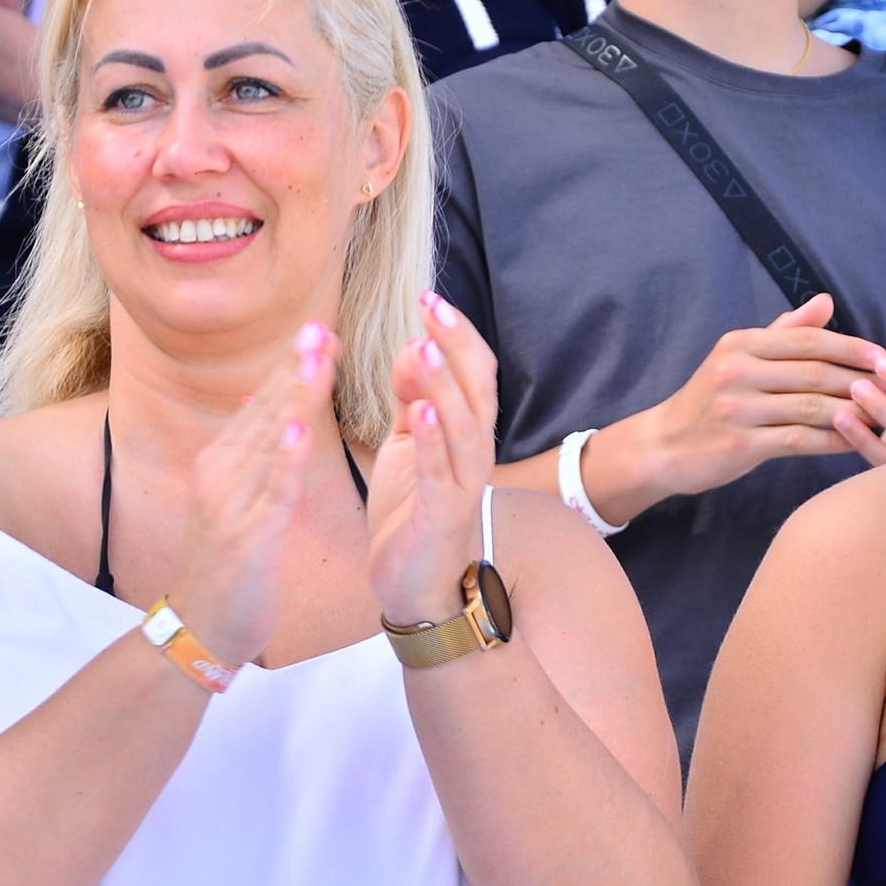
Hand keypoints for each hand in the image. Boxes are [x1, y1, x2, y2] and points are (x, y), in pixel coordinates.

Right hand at [166, 326, 340, 667]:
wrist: (200, 627)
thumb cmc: (223, 567)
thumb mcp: (229, 500)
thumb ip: (245, 451)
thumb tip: (254, 402)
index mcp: (219, 463)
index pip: (261, 404)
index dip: (290, 367)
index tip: (317, 329)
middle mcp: (219, 474)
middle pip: (265, 412)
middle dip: (295, 368)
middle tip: (320, 326)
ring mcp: (230, 504)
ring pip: (270, 441)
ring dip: (296, 397)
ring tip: (317, 358)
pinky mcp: (247, 537)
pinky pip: (273, 491)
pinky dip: (288, 458)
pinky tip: (304, 428)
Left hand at [368, 292, 496, 624]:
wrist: (415, 587)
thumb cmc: (412, 514)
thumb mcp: (408, 445)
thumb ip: (411, 397)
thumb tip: (412, 345)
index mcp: (464, 435)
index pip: (474, 372)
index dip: (455, 334)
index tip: (428, 297)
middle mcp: (473, 456)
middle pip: (476, 390)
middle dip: (454, 344)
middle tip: (430, 305)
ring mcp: (460, 488)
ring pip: (463, 427)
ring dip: (444, 384)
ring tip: (422, 345)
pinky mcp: (440, 518)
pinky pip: (440, 475)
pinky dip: (432, 442)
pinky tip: (419, 411)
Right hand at [647, 295, 885, 494]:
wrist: (663, 446)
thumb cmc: (708, 403)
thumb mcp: (738, 358)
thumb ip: (783, 332)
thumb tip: (825, 301)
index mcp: (740, 344)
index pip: (808, 340)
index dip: (850, 347)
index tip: (881, 357)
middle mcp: (736, 371)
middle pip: (814, 373)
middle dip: (859, 381)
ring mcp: (736, 409)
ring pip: (811, 408)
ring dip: (852, 413)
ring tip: (879, 417)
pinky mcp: (739, 444)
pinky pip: (798, 440)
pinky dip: (830, 441)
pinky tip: (851, 441)